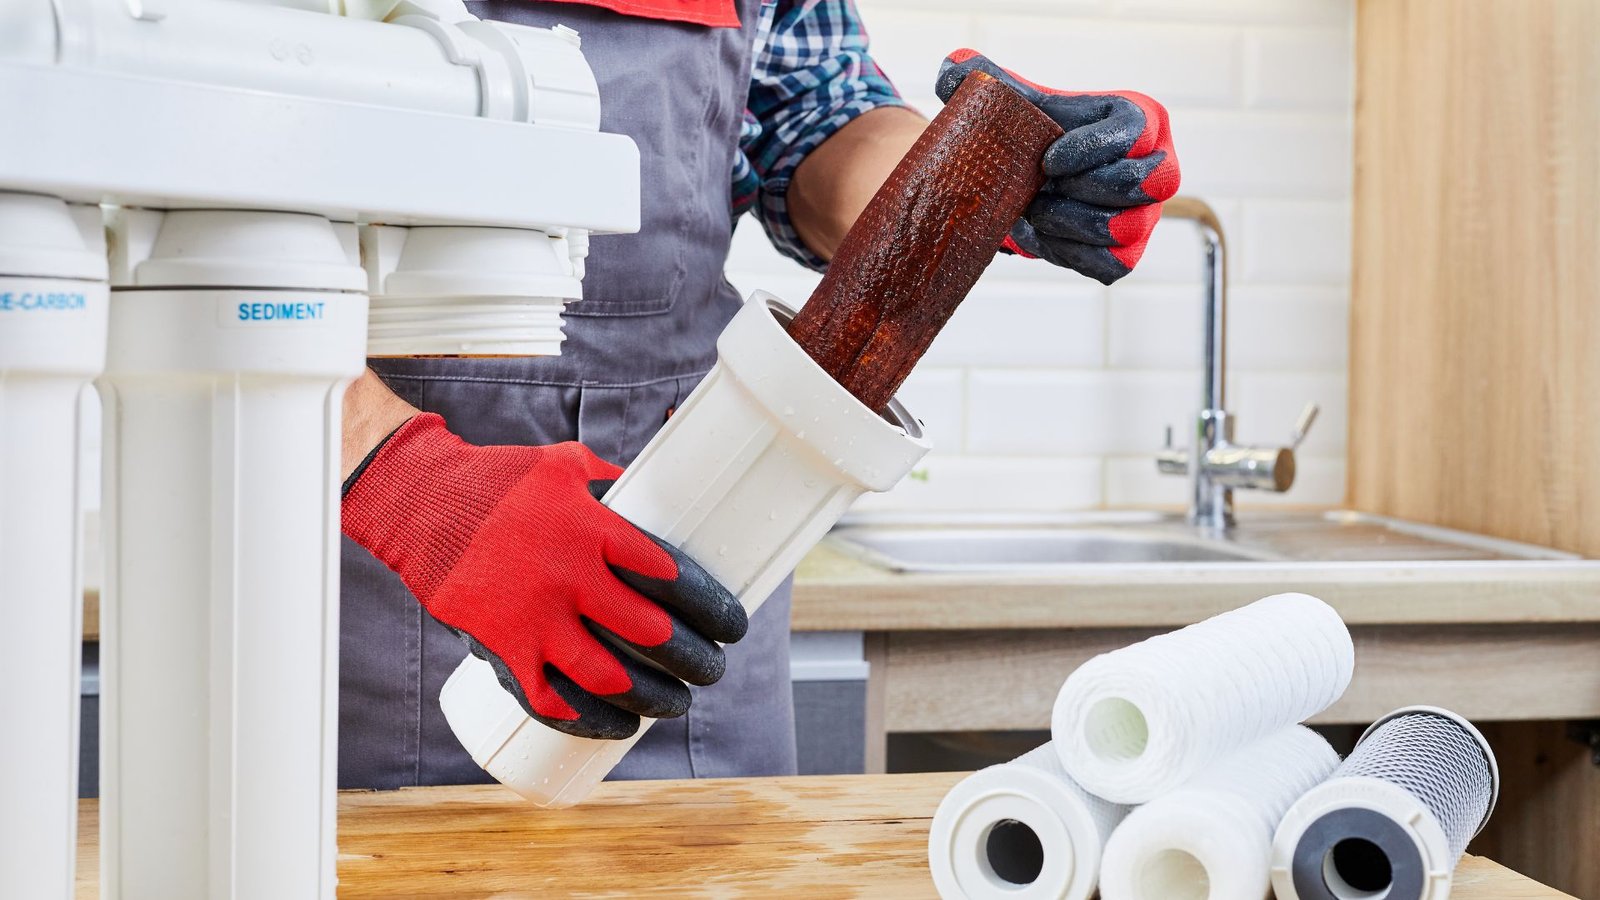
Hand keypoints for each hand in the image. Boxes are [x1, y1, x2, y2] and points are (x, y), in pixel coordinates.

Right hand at [342, 413, 746, 739]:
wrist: (420, 503)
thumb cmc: (497, 481)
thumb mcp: (564, 465)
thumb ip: (611, 484)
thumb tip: (653, 489)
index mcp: (593, 530)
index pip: (670, 575)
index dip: (709, 605)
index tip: (731, 624)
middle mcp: (569, 578)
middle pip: (651, 632)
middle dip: (693, 657)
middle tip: (713, 668)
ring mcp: (535, 618)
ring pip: (609, 677)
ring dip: (653, 697)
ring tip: (677, 703)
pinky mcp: (504, 648)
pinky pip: (553, 699)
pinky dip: (590, 719)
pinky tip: (617, 725)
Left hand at [936, 50, 1180, 284]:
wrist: (1033, 185)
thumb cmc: (1038, 136)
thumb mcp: (1018, 103)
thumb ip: (987, 79)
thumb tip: (952, 69)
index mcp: (1140, 119)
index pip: (1134, 133)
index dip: (1090, 149)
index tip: (1047, 161)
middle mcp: (1158, 166)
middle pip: (1137, 183)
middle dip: (1079, 189)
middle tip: (1037, 190)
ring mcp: (1148, 213)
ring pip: (1125, 227)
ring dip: (1068, 223)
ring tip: (1034, 211)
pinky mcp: (1130, 252)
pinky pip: (1111, 262)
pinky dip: (1070, 252)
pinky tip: (1044, 234)